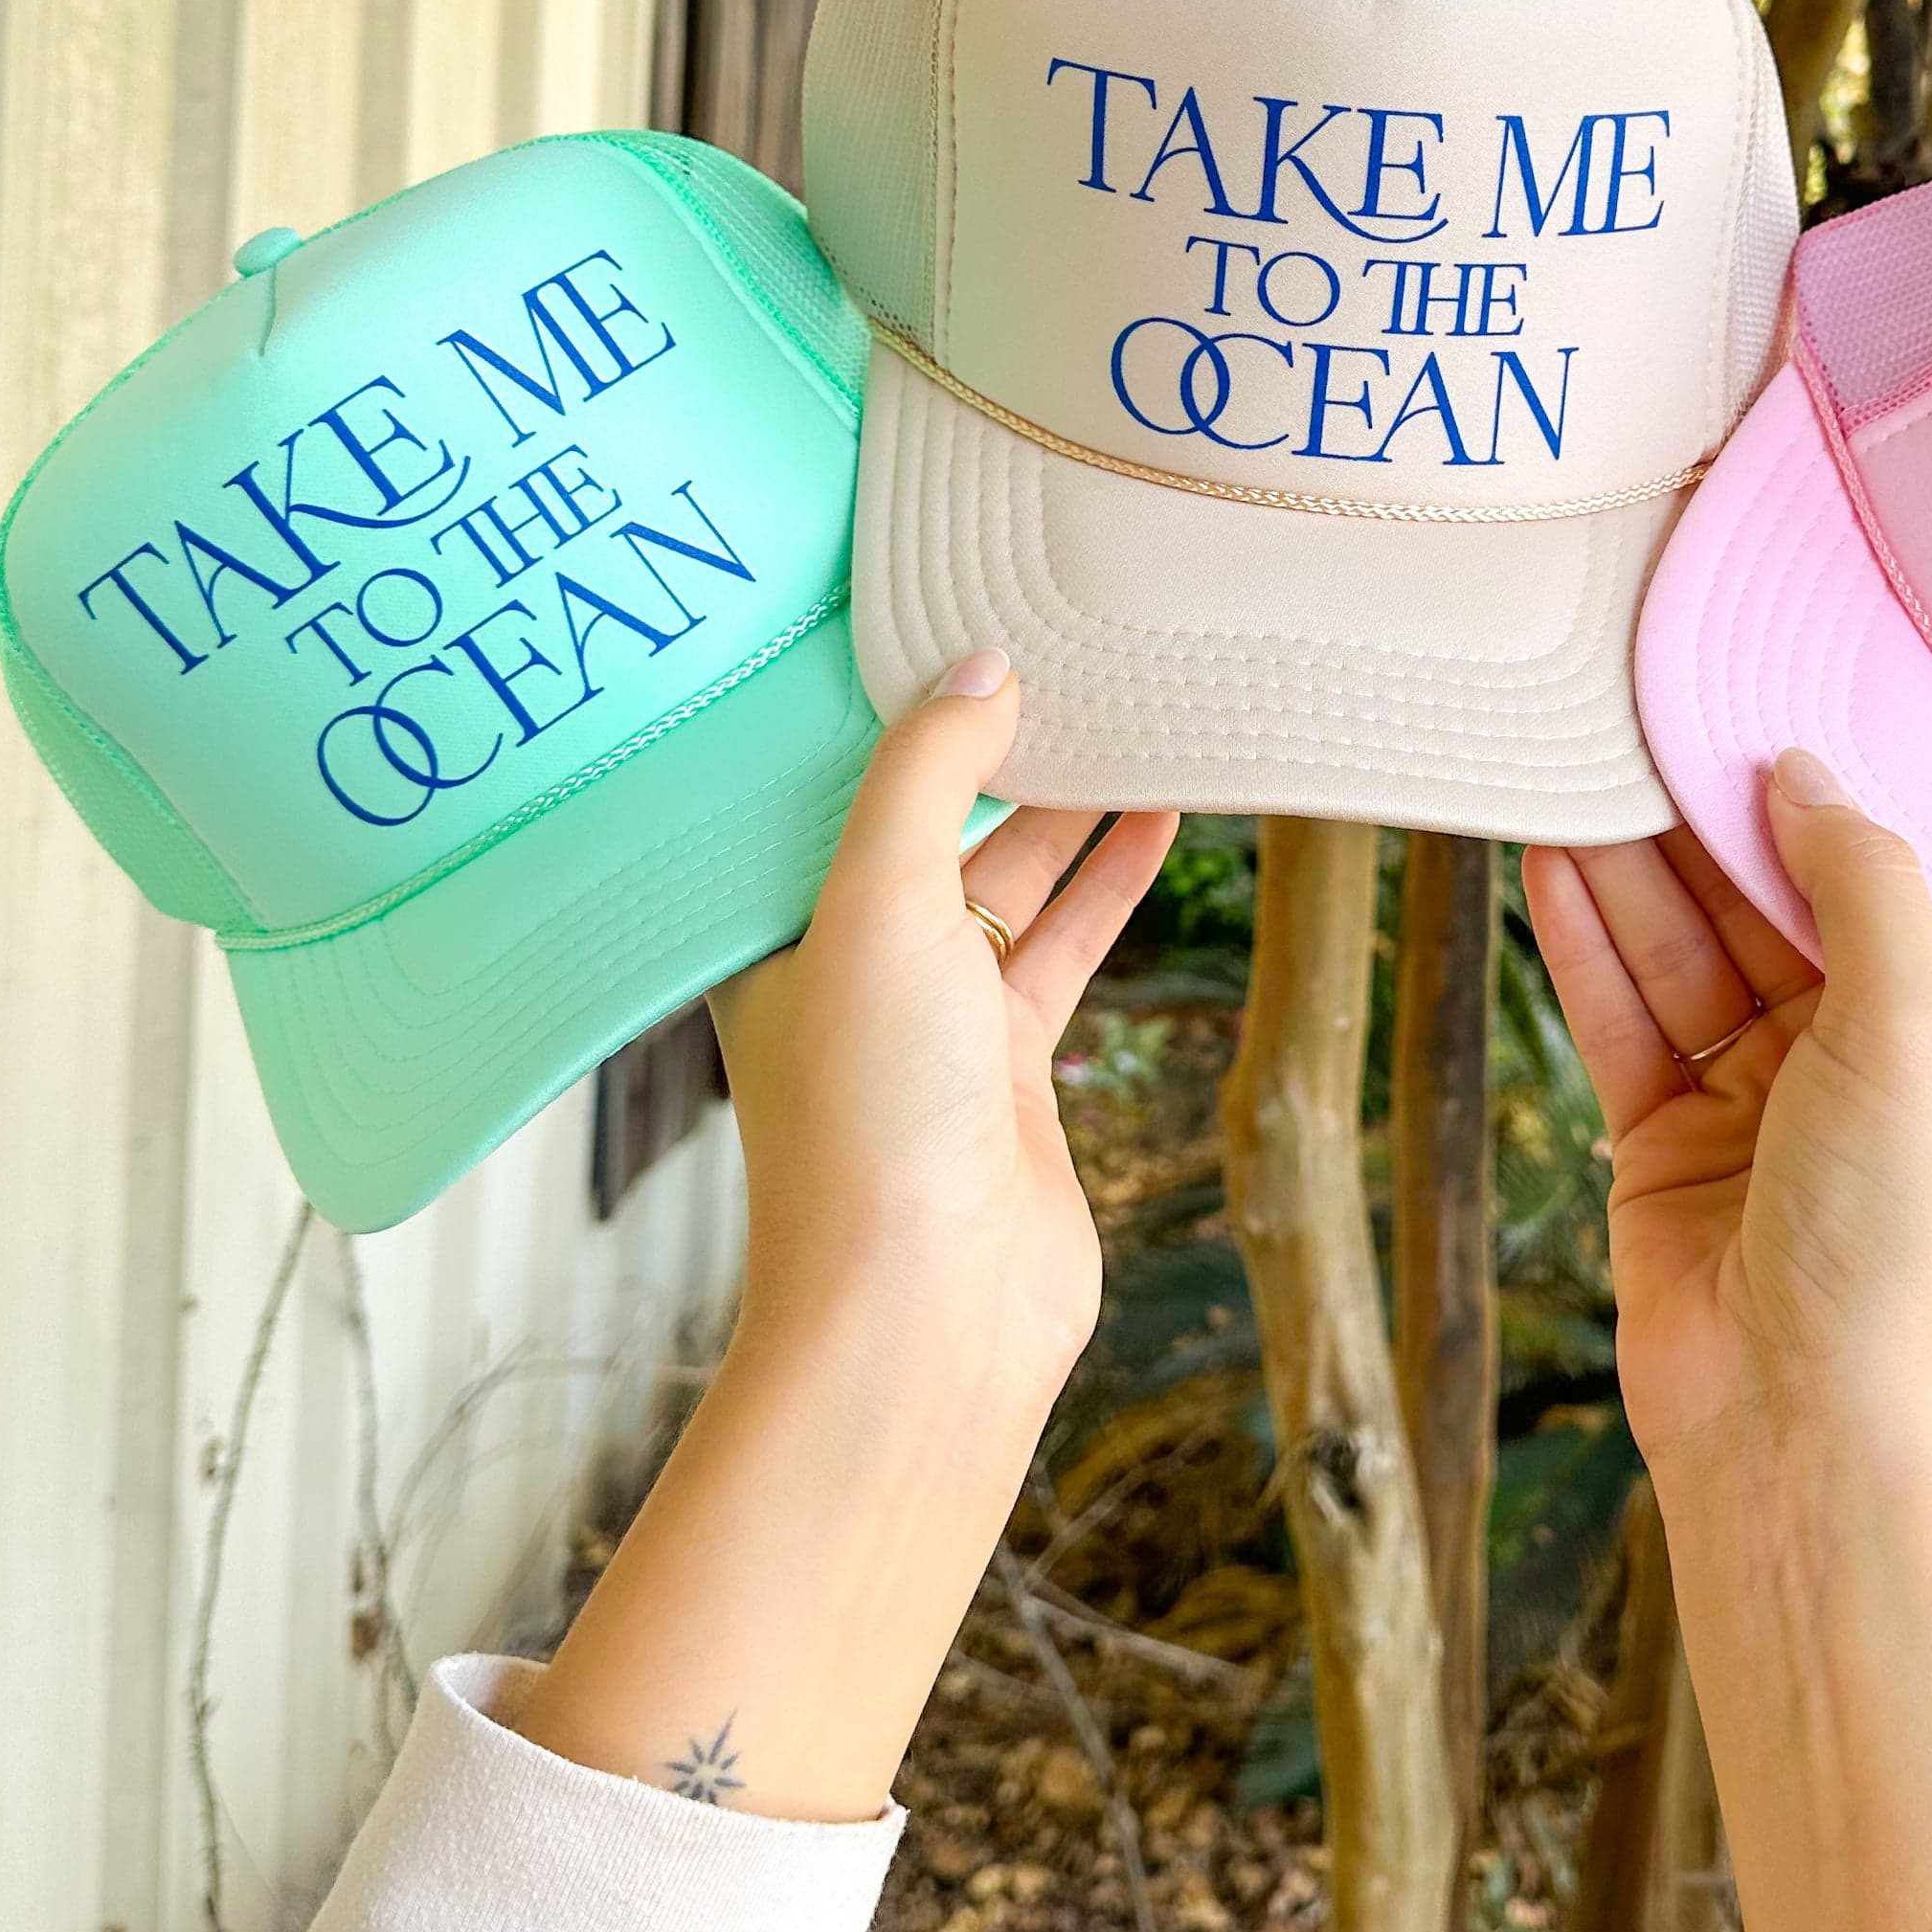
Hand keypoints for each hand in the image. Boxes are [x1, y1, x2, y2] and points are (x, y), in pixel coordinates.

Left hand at [713, 646, 1177, 1420]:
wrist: (927, 1314)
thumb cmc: (867, 1121)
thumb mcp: (880, 904)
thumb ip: (930, 777)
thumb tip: (979, 668)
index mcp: (775, 926)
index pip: (821, 785)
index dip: (873, 709)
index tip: (924, 618)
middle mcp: (845, 964)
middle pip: (923, 821)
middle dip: (985, 745)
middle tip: (1056, 648)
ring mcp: (931, 1019)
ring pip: (1006, 878)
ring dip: (1065, 806)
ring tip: (1128, 712)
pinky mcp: (1008, 1070)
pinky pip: (1062, 944)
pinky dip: (1107, 882)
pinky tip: (1155, 819)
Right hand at [1523, 749, 1931, 1478]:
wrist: (1803, 1437)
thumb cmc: (1892, 1252)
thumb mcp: (1913, 1036)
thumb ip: (1862, 891)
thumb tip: (1801, 772)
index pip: (1865, 893)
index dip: (1803, 808)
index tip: (1739, 713)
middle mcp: (1849, 1069)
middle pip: (1760, 914)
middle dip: (1698, 827)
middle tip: (1634, 722)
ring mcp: (1751, 1112)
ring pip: (1681, 960)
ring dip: (1631, 873)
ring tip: (1574, 768)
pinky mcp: (1660, 1153)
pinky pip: (1620, 1025)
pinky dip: (1587, 949)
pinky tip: (1551, 866)